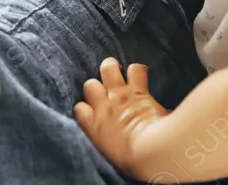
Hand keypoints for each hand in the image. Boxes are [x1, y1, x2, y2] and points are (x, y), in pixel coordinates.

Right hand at [74, 57, 168, 179]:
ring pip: (107, 67)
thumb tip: (123, 138)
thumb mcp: (114, 153)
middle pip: (89, 84)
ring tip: (120, 70)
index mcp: (93, 127)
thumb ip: (112, 140)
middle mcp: (103, 107)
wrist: (147, 152)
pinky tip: (143, 74)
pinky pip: (135, 69)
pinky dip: (140, 70)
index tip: (93, 110)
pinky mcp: (138, 90)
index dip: (86, 107)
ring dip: (113, 68)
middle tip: (108, 89)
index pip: (79, 109)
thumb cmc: (133, 160)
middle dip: (98, 84)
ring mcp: (119, 95)